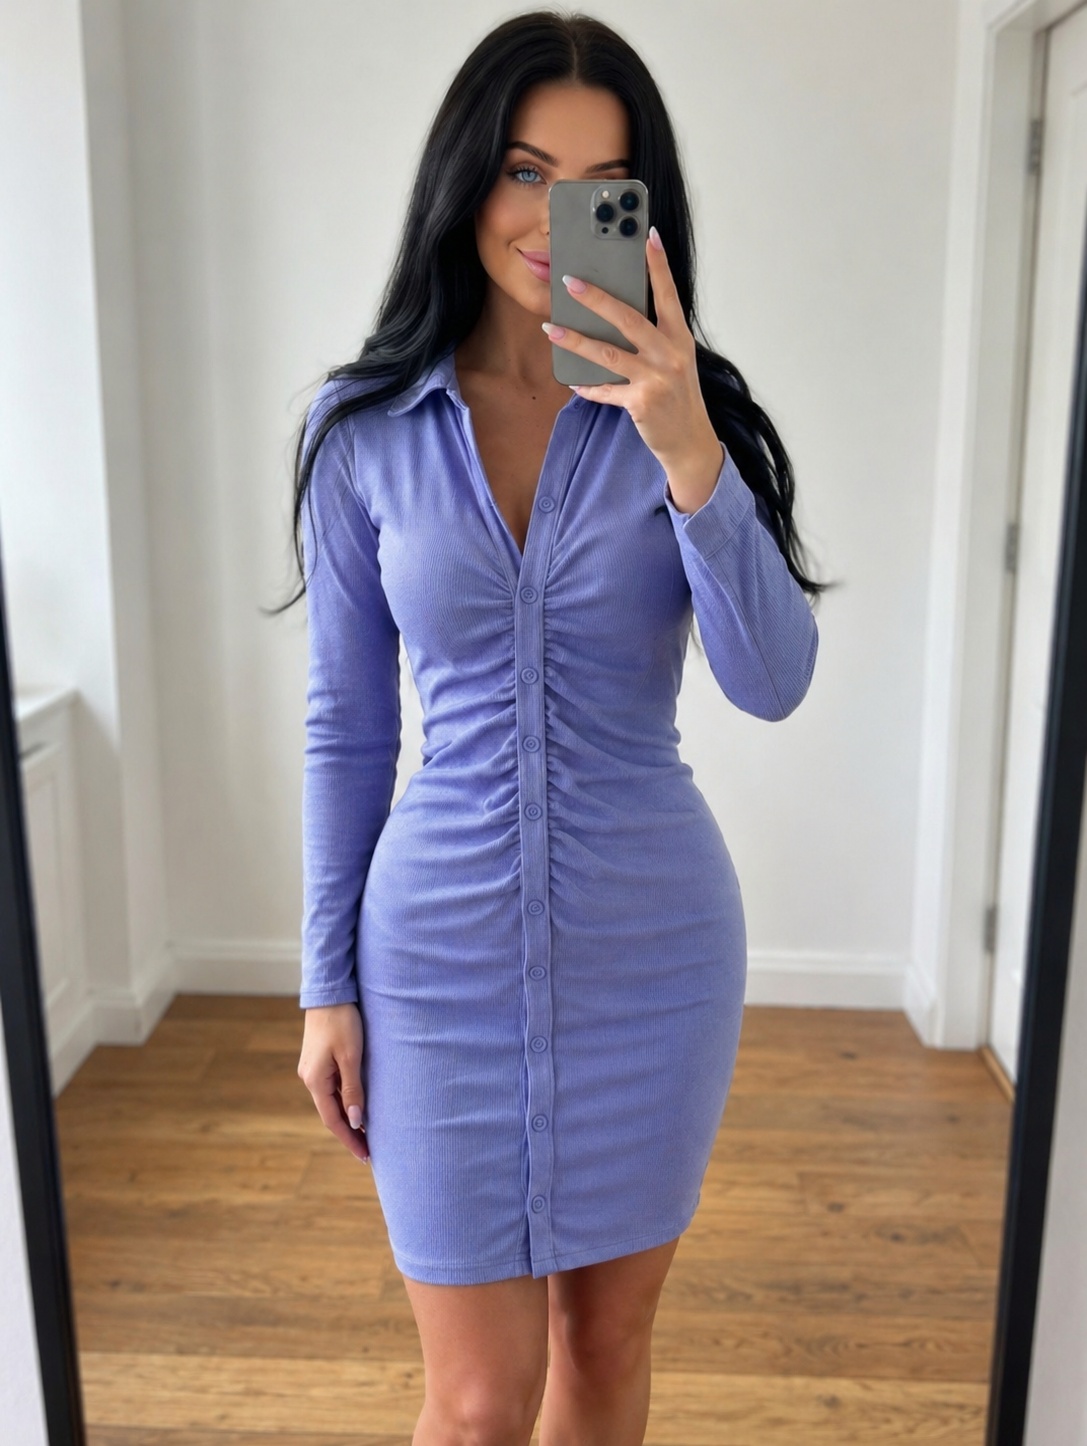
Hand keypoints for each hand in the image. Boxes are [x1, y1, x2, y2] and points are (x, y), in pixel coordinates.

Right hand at [297, 1002, 369, 1161]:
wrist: (329, 992)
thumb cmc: (342, 1021)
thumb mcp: (351, 1057)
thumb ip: (353, 1090)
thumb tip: (355, 1121)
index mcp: (316, 1081)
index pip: (334, 1121)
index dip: (350, 1140)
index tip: (366, 1156)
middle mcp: (310, 1078)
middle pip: (331, 1114)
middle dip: (350, 1133)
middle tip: (370, 1150)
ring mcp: (313, 1069)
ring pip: (331, 1101)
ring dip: (348, 1117)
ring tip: (367, 1133)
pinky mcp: (318, 1060)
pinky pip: (332, 1088)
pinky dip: (345, 1101)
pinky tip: (357, 1106)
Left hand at [541, 226, 721, 488]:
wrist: (690, 441)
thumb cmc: (678, 396)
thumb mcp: (675, 360)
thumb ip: (654, 336)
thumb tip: (615, 313)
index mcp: (679, 338)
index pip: (668, 293)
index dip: (658, 264)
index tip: (647, 235)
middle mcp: (670, 354)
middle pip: (628, 319)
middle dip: (596, 298)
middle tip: (569, 280)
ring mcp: (657, 379)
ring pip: (608, 354)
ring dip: (575, 340)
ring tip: (550, 327)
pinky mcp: (642, 403)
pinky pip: (605, 391)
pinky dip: (587, 387)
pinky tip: (572, 381)